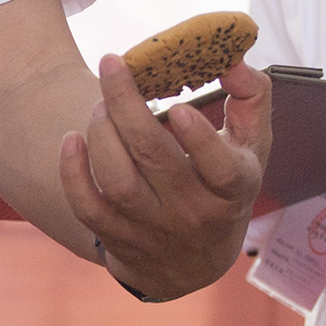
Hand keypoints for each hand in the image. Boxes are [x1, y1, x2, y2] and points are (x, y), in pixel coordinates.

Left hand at [59, 58, 271, 299]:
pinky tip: (72, 140)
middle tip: (111, 65)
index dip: (200, 139)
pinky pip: (88, 208)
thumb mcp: (252, 147)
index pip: (221, 169)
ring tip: (99, 106)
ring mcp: (154, 229)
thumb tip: (233, 60)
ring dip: (101, 134)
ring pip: (118, 182)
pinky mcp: (120, 238)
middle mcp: (194, 213)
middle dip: (127, 106)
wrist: (193, 266)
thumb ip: (252, 96)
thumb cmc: (224, 187)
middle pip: (154, 159)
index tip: (178, 106)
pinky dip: (73, 173)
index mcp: (233, 189)